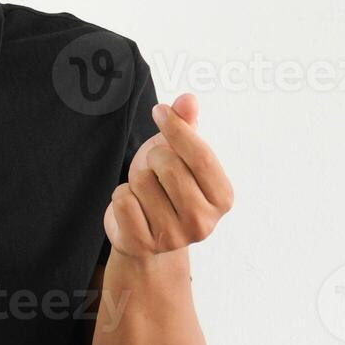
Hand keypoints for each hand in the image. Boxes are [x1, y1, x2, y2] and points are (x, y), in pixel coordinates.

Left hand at [103, 93, 232, 258]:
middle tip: (155, 169)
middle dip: (154, 158)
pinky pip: (122, 200)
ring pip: (141, 182)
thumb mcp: (179, 153)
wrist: (144, 231)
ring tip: (145, 192)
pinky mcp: (142, 245)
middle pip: (169, 166)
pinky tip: (133, 207)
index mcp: (223, 198)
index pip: (202, 156)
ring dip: (136, 179)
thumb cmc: (166, 186)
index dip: (177, 128)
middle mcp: (203, 222)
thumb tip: (187, 99)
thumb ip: (186, 125)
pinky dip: (121, 195)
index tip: (159, 111)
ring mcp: (173, 238)